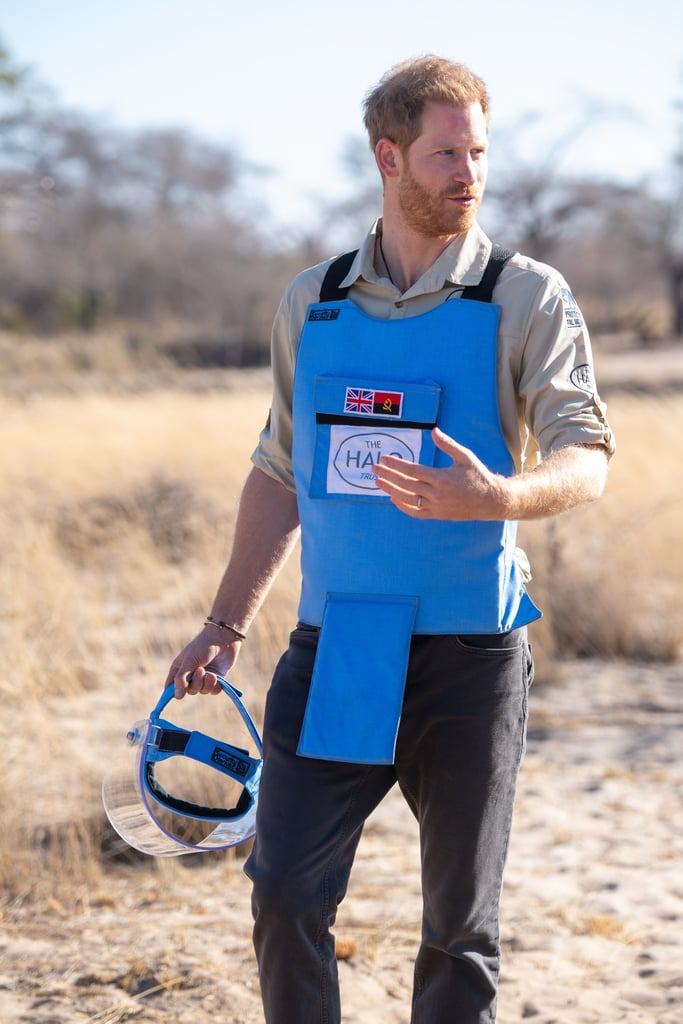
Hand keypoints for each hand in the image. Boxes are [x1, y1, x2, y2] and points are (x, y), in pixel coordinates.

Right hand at [165, 626, 240, 699]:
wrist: (223, 638)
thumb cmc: (202, 646)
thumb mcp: (189, 661)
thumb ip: (181, 678)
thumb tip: (177, 696)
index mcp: (179, 669)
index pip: (171, 687)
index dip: (174, 693)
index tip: (179, 696)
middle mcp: (190, 675)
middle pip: (189, 691)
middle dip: (196, 683)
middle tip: (202, 670)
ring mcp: (203, 677)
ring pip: (202, 691)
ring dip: (207, 684)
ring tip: (211, 674)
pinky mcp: (215, 679)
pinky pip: (213, 691)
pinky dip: (215, 686)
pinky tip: (217, 677)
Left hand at [373, 427, 507, 520]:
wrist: (490, 501)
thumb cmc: (478, 476)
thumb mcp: (465, 456)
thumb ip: (447, 444)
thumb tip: (434, 431)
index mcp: (442, 478)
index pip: (412, 470)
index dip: (395, 465)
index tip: (384, 459)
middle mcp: (437, 494)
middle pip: (406, 484)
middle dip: (388, 476)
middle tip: (374, 468)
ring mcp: (436, 506)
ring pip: (408, 499)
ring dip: (390, 490)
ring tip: (378, 483)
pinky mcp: (438, 515)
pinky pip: (416, 513)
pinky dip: (403, 507)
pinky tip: (393, 499)